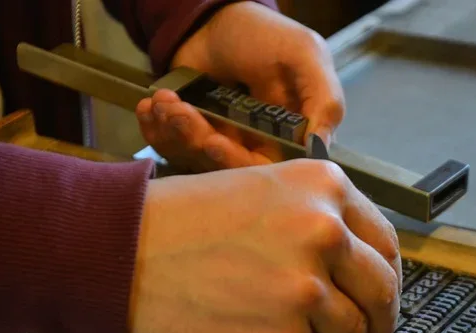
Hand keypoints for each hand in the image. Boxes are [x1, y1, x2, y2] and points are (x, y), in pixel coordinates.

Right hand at [128, 160, 400, 332]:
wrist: (120, 253)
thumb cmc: (184, 224)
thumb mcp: (266, 192)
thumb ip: (322, 222)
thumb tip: (368, 271)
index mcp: (324, 188)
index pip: (385, 245)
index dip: (387, 278)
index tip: (380, 295)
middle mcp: (325, 233)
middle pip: (383, 293)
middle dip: (379, 320)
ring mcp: (307, 288)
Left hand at [136, 2, 344, 169]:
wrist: (213, 18)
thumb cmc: (264, 34)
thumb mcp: (304, 55)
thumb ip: (324, 98)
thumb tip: (320, 148)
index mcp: (291, 137)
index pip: (270, 170)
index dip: (240, 164)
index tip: (214, 143)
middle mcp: (258, 147)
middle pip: (226, 169)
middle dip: (198, 141)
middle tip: (179, 113)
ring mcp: (223, 142)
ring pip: (195, 160)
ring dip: (173, 133)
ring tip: (164, 101)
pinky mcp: (192, 137)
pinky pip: (172, 149)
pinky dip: (156, 131)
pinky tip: (151, 108)